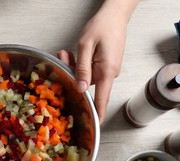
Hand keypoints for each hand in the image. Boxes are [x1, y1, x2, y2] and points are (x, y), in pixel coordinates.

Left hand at [58, 4, 129, 122]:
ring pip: (85, 78)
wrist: (115, 15)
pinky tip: (72, 54)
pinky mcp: (104, 66)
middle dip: (72, 76)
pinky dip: (79, 65)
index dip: (98, 114)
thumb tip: (80, 88)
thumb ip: (82, 68)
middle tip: (63, 57)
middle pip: (87, 86)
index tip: (94, 126)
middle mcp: (109, 73)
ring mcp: (107, 70)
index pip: (102, 99)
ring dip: (74, 68)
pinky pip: (89, 71)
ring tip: (66, 53)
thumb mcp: (86, 45)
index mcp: (107, 71)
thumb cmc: (103, 26)